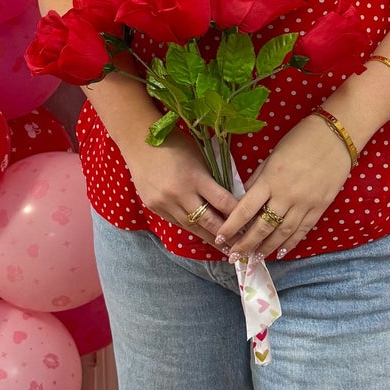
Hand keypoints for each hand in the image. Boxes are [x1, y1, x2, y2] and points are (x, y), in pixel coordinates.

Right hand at [121, 128, 235, 246]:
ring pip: (192, 227)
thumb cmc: (174, 143)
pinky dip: (191, 228)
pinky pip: (177, 222)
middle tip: (241, 246)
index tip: (250, 223)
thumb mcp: (199, 156)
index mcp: (195, 177)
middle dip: (226, 235)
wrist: (139, 141)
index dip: (237, 214)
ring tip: (225, 248)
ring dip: (210, 238)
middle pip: (208, 221)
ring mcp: (165, 203)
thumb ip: (211, 178)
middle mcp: (180, 194)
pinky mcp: (155, 208)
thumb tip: (228, 198)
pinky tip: (203, 235)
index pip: (222, 202)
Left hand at [217, 116, 350, 260]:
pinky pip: (303, 230)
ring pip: (283, 233)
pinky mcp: (320, 207)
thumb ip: (258, 178)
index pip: (246, 209)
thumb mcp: (273, 155)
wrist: (335, 136)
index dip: (231, 226)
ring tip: (255, 257)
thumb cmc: (300, 139)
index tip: (220, 237)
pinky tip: (281, 251)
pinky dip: (291, 243)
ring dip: (267, 248)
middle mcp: (286, 195)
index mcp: (270, 179)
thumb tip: (244, 197)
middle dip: (246, 244)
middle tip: (235, 256)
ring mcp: (304, 203)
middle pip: (263, 227)